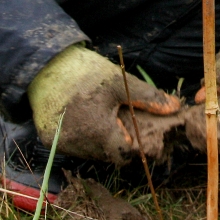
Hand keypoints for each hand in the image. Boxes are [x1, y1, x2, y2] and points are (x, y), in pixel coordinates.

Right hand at [28, 45, 180, 164]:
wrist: (45, 63)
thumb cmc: (86, 72)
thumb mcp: (120, 82)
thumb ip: (148, 97)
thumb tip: (174, 108)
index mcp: (98, 133)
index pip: (126, 155)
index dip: (137, 147)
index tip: (142, 134)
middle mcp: (77, 145)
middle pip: (108, 155)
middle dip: (120, 142)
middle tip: (124, 122)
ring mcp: (61, 145)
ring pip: (91, 153)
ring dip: (102, 141)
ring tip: (104, 117)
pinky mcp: (49, 140)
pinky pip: (74, 146)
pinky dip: (84, 137)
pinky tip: (86, 118)